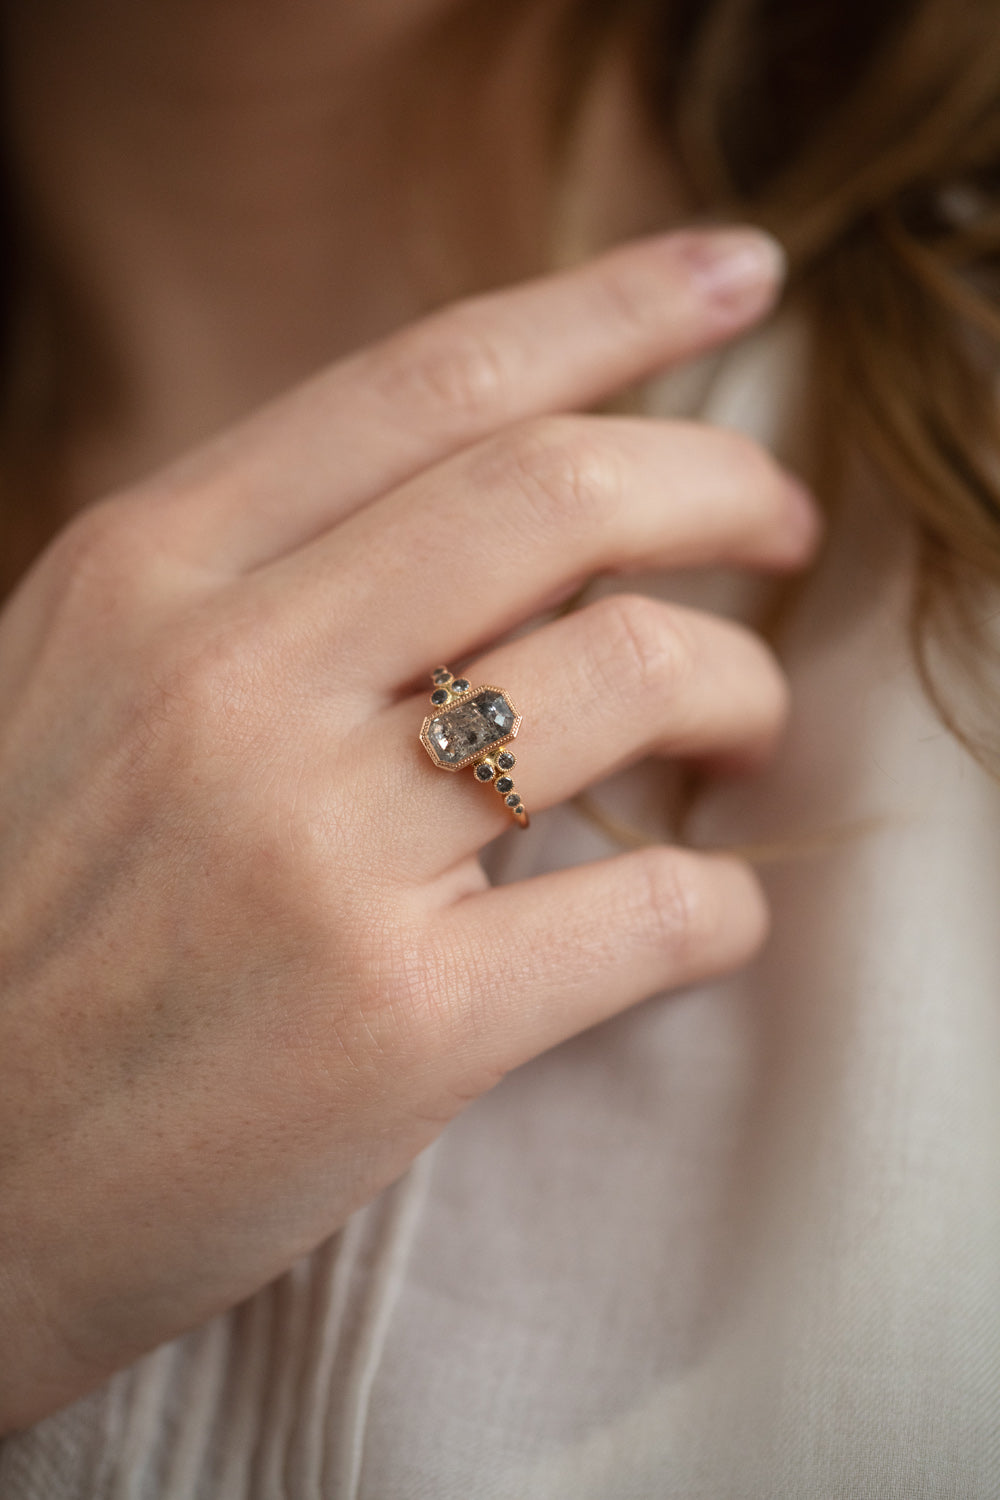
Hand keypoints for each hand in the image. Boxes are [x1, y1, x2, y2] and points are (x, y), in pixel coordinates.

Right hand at [0, 227, 818, 1429]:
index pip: (429, 380)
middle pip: (560, 495)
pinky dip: (720, 901)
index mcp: (147, 576)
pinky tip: (704, 910)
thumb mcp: (83, 691)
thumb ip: (254, 584)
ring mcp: (313, 854)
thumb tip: (484, 516)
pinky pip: (647, 909)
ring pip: (635, 678)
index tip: (735, 278)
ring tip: (744, 729)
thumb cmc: (22, 928)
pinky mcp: (397, 1026)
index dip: (613, 309)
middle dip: (724, 487)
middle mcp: (228, 683)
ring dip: (741, 687)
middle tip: (785, 528)